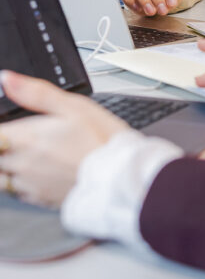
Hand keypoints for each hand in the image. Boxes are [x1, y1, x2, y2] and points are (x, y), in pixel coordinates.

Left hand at [0, 71, 126, 206]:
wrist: (119, 177)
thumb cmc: (100, 139)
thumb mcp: (73, 105)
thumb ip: (36, 93)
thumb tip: (8, 79)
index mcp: (26, 138)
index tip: (6, 123)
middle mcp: (21, 163)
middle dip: (1, 145)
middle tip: (12, 139)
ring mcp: (29, 184)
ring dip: (3, 166)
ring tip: (14, 155)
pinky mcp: (39, 199)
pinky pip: (14, 193)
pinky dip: (14, 182)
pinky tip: (29, 174)